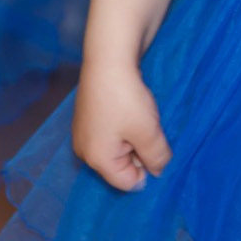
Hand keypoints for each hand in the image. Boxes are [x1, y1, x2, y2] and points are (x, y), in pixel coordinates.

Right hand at [73, 57, 170, 192]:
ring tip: (136, 114)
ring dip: (132, 136)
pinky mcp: (85, 116)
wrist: (108, 58)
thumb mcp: (148, 132)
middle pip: (120, 166)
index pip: (129, 183)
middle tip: (144, 126)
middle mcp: (84, 151)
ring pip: (117, 147)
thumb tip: (157, 171)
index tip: (152, 143)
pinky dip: (122, 124)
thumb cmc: (126, 99)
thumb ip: (157, 158)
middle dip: (138, 151)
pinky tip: (126, 106)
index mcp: (97, 160)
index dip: (147, 167)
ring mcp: (82, 132)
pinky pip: (109, 132)